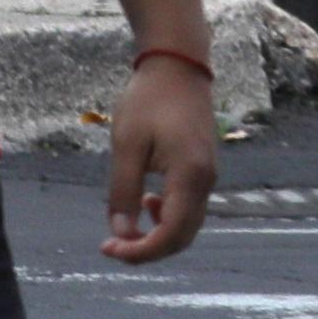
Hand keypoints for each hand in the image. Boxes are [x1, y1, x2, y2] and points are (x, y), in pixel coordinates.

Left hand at [100, 52, 217, 263]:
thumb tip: (120, 232)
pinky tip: (146, 202)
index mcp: (189, 175)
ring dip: (157, 235)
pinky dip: (167, 218)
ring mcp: (208, 177)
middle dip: (147, 249)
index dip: (140, 251)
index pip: (170, 234)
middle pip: (182, 237)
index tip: (108, 248)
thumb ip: (124, 192)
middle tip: (112, 245)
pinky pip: (189, 209)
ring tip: (125, 225)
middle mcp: (205, 182)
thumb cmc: (149, 100)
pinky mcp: (203, 171)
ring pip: (187, 226)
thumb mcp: (127, 145)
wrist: (178, 67)